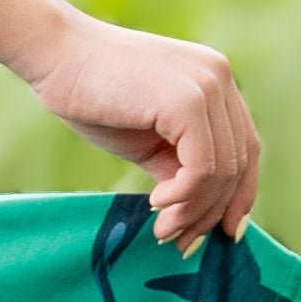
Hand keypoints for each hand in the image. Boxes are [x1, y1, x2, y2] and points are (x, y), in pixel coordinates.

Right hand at [22, 12, 261, 248]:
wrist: (55, 57)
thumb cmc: (90, 95)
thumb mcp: (146, 138)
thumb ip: (177, 163)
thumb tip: (198, 208)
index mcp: (215, 82)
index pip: (245, 147)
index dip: (239, 195)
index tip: (221, 232)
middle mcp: (220, 79)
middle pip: (239, 163)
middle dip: (212, 212)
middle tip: (181, 244)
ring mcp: (208, 87)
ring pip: (223, 171)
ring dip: (193, 210)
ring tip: (161, 229)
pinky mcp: (188, 102)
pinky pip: (202, 167)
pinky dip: (184, 195)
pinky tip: (155, 203)